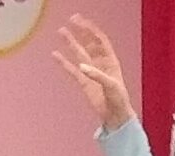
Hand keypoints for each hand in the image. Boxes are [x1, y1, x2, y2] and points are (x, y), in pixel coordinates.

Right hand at [53, 14, 135, 129]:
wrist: (115, 116)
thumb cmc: (119, 100)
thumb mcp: (111, 86)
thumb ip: (97, 75)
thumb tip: (81, 66)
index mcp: (111, 62)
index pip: (100, 41)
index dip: (91, 30)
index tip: (80, 22)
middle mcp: (100, 64)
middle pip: (89, 43)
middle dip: (81, 31)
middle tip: (72, 20)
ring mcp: (91, 72)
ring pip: (79, 53)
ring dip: (71, 42)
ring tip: (61, 31)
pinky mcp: (84, 82)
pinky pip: (72, 70)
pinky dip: (64, 62)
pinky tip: (55, 54)